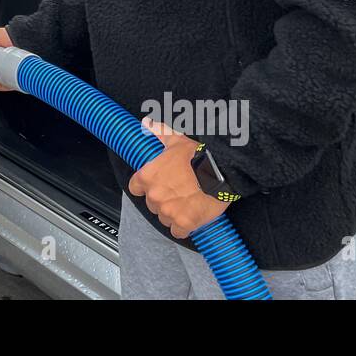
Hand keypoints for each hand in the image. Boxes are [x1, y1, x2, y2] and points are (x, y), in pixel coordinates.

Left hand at [127, 119, 229, 238]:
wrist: (219, 171)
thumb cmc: (197, 155)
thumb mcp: (176, 141)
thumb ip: (159, 133)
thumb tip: (147, 124)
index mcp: (148, 176)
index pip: (136, 188)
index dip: (145, 188)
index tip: (155, 187)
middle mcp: (154, 195)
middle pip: (152, 205)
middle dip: (163, 201)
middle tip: (178, 193)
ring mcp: (168, 211)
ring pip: (165, 219)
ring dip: (174, 214)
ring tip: (188, 204)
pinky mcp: (183, 223)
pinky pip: (178, 232)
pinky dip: (184, 228)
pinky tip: (192, 218)